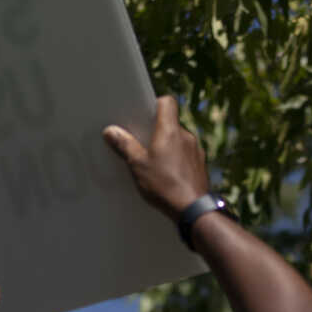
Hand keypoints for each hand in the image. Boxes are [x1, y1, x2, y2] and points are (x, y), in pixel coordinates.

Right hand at [103, 95, 210, 216]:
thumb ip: (125, 145)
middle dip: (157, 130)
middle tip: (142, 143)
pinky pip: (186, 155)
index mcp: (170, 131)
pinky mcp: (200, 165)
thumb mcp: (138, 165)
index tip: (144, 114)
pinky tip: (166, 175)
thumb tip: (111, 131)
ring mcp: (196, 151)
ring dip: (167, 146)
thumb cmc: (166, 186)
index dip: (155, 104)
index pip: (167, 102)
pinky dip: (176, 160)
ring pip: (179, 140)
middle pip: (171, 123)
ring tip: (153, 163)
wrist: (193, 209)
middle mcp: (186, 137)